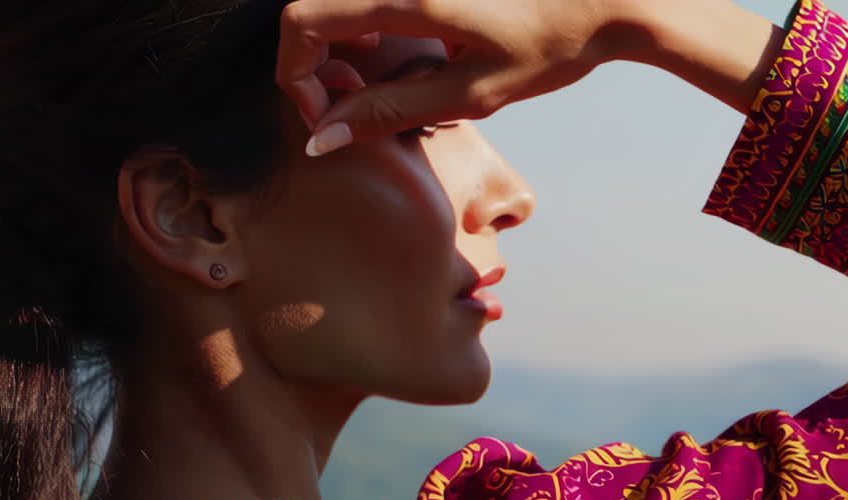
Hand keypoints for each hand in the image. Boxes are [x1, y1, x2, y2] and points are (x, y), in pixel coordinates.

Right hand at [276, 0, 632, 154]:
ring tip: (393, 90)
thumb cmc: (549, 46)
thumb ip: (392, 112)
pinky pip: (374, 4)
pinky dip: (373, 36)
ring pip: (342, 10)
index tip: (328, 119)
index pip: (302, 23)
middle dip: (318, 68)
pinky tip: (413, 63)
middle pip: (313, 14)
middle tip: (360, 111)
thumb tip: (323, 138)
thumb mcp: (472, 94)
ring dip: (346, 54)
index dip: (297, 76)